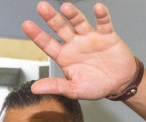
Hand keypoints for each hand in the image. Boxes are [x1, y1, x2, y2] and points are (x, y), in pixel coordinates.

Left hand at [22, 2, 136, 100]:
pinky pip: (104, 23)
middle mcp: (75, 44)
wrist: (119, 83)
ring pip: (79, 22)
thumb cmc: (96, 86)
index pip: (47, 44)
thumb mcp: (74, 90)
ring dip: (73, 14)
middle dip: (51, 18)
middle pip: (61, 28)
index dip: (37, 35)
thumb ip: (56, 86)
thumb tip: (35, 88)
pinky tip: (98, 9)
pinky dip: (102, 16)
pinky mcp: (107, 36)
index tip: (26, 25)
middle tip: (42, 7)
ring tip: (66, 7)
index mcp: (64, 56)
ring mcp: (90, 38)